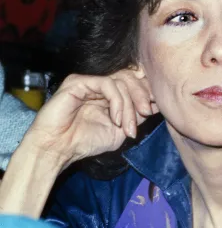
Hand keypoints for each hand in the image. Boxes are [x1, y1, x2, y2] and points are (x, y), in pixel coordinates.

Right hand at [24, 70, 158, 169]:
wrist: (58, 149)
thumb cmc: (85, 142)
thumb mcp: (120, 131)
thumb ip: (135, 116)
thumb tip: (155, 104)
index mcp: (110, 95)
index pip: (134, 82)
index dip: (147, 92)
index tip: (157, 107)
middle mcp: (100, 86)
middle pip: (131, 78)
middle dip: (142, 95)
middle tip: (146, 113)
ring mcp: (89, 82)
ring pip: (121, 81)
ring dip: (129, 106)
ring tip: (127, 127)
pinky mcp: (79, 81)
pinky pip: (107, 83)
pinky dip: (117, 102)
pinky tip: (115, 119)